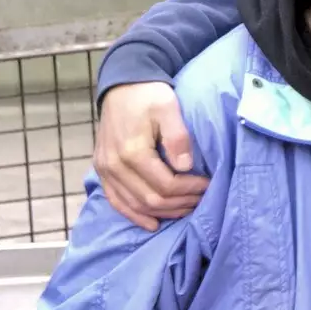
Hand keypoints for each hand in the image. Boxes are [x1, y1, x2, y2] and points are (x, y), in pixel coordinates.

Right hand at [92, 82, 207, 230]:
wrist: (122, 86)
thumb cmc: (149, 95)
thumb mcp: (168, 108)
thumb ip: (177, 138)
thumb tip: (185, 167)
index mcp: (132, 152)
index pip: (166, 185)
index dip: (189, 190)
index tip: (208, 185)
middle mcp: (114, 166)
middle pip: (151, 199)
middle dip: (180, 204)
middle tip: (201, 199)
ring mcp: (105, 170)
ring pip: (135, 205)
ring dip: (162, 212)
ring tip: (185, 209)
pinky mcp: (102, 171)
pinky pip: (116, 201)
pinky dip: (134, 215)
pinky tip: (152, 223)